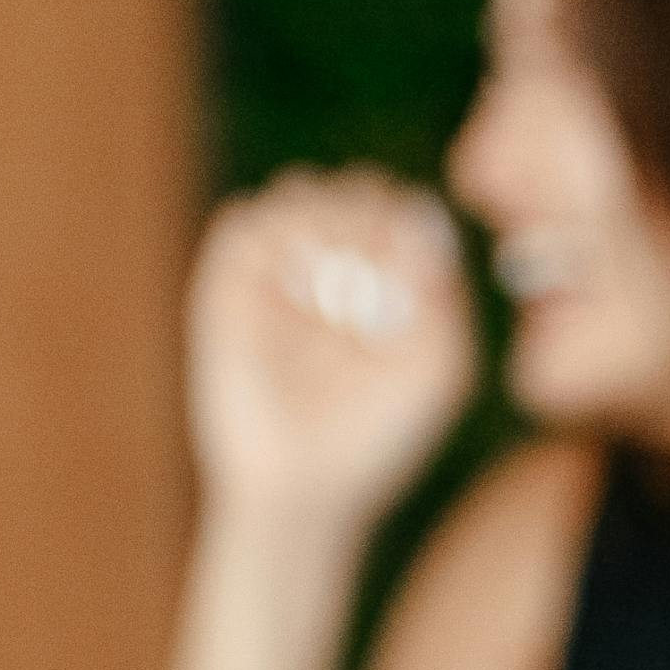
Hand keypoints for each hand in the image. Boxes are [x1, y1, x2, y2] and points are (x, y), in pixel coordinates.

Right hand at [186, 174, 470, 545]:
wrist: (303, 483)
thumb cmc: (378, 431)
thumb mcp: (436, 368)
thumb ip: (441, 295)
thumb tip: (420, 225)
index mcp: (394, 280)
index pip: (406, 208)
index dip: (409, 221)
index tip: (408, 265)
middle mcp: (337, 267)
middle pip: (356, 187)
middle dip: (367, 213)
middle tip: (367, 268)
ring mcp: (281, 272)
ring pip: (301, 188)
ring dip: (322, 217)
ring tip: (328, 273)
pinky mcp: (228, 285)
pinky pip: (246, 220)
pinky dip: (273, 232)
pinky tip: (292, 280)